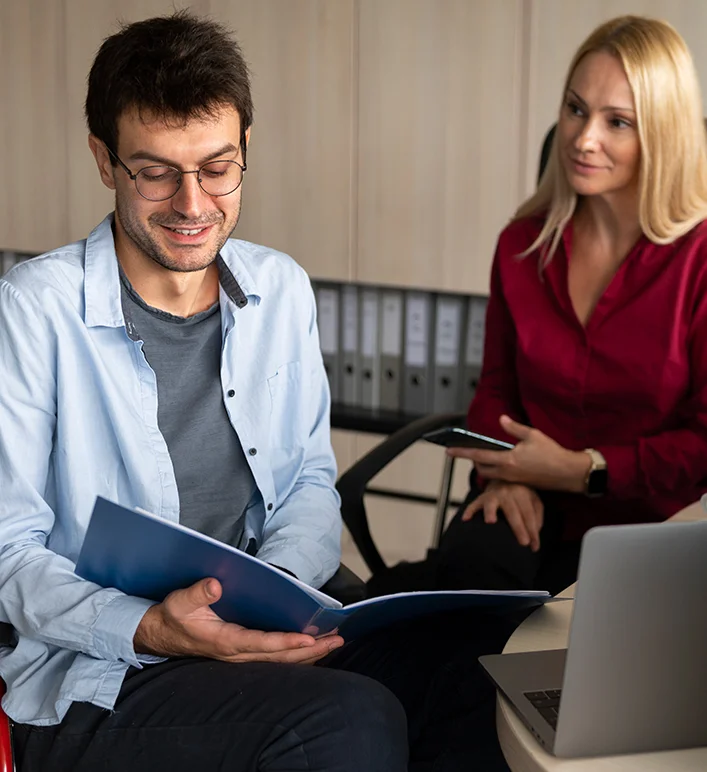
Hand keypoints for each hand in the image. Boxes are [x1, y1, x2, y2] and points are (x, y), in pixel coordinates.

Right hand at [134, 577, 343, 664]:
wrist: (160, 634)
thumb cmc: (173, 616)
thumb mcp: (179, 601)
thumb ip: (197, 593)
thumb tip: (215, 583)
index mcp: (225, 641)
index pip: (262, 645)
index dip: (286, 643)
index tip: (309, 638)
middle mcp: (237, 653)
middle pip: (280, 658)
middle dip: (310, 650)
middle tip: (338, 640)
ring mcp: (241, 656)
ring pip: (281, 661)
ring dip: (309, 654)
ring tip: (334, 643)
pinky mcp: (243, 653)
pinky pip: (275, 658)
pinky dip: (297, 654)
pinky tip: (313, 647)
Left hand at [447, 415, 590, 492]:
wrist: (568, 473)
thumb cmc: (551, 453)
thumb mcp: (532, 435)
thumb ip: (514, 428)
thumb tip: (501, 419)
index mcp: (507, 460)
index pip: (479, 456)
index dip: (462, 453)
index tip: (448, 451)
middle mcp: (507, 472)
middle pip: (482, 469)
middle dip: (474, 462)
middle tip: (470, 452)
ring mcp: (513, 480)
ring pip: (491, 475)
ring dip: (485, 467)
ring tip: (485, 456)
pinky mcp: (520, 484)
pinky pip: (501, 478)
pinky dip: (497, 471)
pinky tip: (502, 463)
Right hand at [463, 480, 543, 550]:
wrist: (504, 478)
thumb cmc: (521, 494)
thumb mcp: (534, 500)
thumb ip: (537, 515)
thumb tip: (534, 533)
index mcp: (523, 493)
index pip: (528, 514)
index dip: (532, 531)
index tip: (534, 547)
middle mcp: (507, 492)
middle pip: (513, 512)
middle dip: (518, 528)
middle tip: (523, 543)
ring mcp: (493, 494)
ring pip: (491, 504)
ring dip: (490, 512)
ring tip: (490, 521)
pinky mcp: (481, 498)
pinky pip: (474, 504)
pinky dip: (470, 511)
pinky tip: (466, 519)